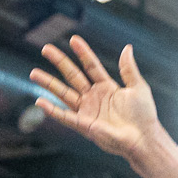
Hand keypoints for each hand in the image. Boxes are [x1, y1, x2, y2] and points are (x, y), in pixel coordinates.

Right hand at [31, 37, 162, 159]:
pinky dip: (52, 110)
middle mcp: (94, 97)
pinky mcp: (84, 124)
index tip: (73, 39)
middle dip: (59, 62)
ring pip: (64, 93)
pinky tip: (40, 101)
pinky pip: (65, 116)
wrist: (143, 138)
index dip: (83, 53)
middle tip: (46, 49)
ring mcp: (87, 110)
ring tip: (33, 73)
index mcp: (107, 87)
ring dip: (49, 83)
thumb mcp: (138, 87)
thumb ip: (128, 69)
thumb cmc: (144, 115)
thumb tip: (127, 48)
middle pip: (73, 75)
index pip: (91, 66)